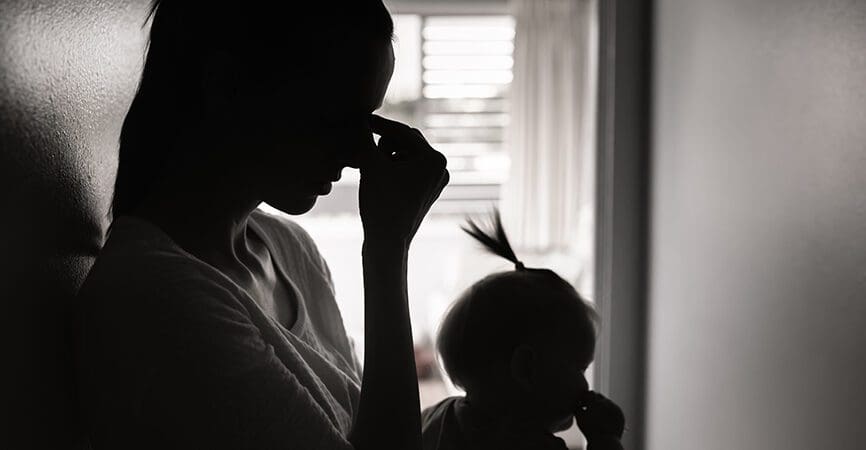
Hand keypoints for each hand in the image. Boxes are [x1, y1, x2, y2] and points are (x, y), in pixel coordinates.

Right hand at [359, 115, 448, 243]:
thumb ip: (365, 138)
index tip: (362, 119)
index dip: (380, 124)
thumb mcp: (370, 165)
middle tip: (365, 146)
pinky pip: (408, 170)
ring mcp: (436, 181)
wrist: (388, 242)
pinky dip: (392, 168)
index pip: (403, 132)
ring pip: (406, 155)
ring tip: (371, 166)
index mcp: (434, 158)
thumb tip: (359, 121)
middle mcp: (441, 168)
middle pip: (407, 142)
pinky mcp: (427, 191)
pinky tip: (377, 176)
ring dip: (387, 155)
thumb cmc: (380, 203)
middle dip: (385, 142)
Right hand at [574, 391, 625, 441]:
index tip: (583, 404)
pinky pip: (614, 409)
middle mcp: (606, 402)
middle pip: (599, 396)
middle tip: (590, 409)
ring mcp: (615, 407)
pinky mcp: (620, 414)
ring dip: (603, 406)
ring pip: (607, 402)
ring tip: (598, 416)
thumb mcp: (579, 417)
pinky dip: (610, 412)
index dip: (586, 398)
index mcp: (595, 401)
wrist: (604, 441)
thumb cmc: (589, 430)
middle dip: (594, 401)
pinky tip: (605, 419)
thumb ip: (577, 407)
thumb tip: (578, 403)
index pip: (590, 393)